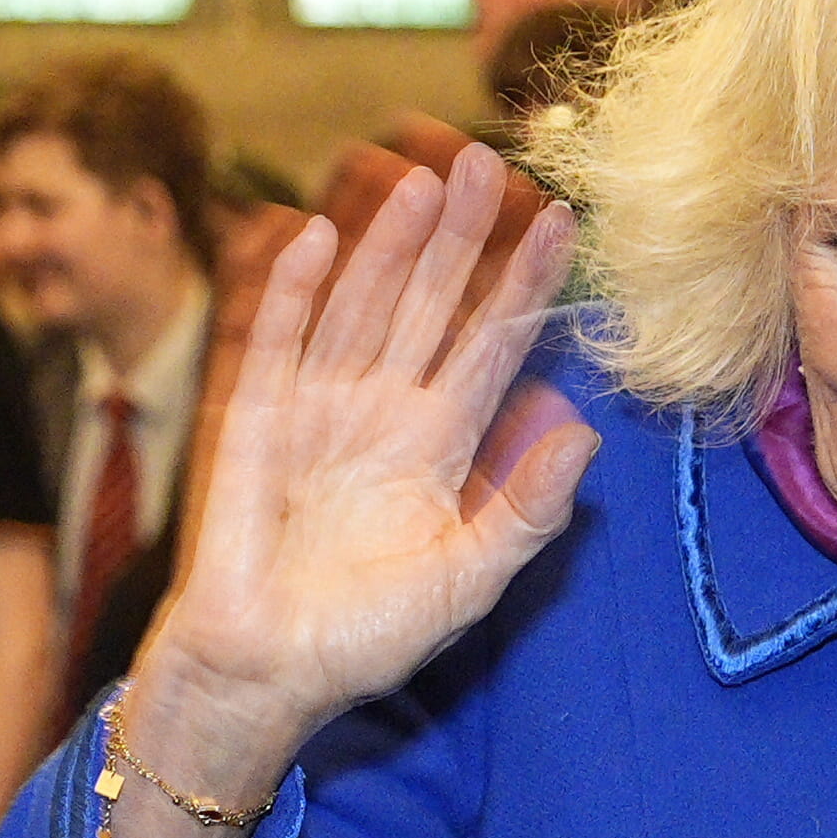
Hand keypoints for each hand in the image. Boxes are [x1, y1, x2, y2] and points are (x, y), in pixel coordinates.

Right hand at [123, 142, 599, 832]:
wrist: (266, 674)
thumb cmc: (362, 640)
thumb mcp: (467, 583)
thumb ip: (526, 512)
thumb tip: (583, 431)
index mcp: (438, 446)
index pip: (491, 346)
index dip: (523, 286)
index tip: (564, 222)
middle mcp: (381, 411)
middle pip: (428, 304)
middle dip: (459, 236)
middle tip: (491, 162)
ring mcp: (316, 407)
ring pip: (361, 305)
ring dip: (389, 245)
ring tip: (422, 179)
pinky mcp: (252, 418)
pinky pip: (275, 340)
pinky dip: (292, 291)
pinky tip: (319, 239)